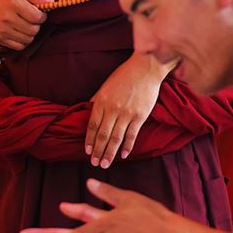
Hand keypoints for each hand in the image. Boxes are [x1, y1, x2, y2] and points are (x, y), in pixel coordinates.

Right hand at [0, 0, 46, 50]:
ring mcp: (2, 30)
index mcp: (12, 3)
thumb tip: (52, 3)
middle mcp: (7, 18)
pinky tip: (20, 32)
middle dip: (37, 25)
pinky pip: (19, 46)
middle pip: (34, 29)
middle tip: (32, 19)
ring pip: (28, 39)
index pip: (37, 17)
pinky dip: (23, 41)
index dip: (42, 16)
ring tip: (26, 25)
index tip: (39, 13)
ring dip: (31, 34)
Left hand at [85, 53, 168, 167]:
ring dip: (109, 153)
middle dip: (98, 151)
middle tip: (95, 163)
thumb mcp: (105, 85)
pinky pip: (132, 135)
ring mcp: (127, 113)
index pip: (92, 126)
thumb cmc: (124, 75)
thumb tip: (87, 110)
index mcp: (101, 101)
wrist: (145, 68)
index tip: (87, 152)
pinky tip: (123, 155)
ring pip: (116, 138)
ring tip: (105, 164)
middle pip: (103, 135)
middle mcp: (112, 109)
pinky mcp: (140, 116)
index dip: (89, 140)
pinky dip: (127, 147)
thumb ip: (96, 100)